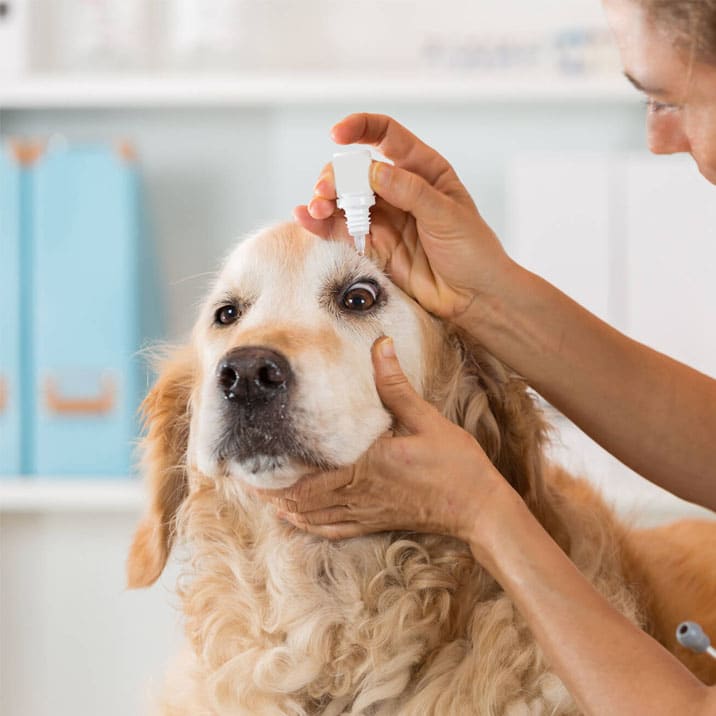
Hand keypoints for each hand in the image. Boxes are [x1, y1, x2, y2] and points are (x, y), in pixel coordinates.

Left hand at [254, 336, 510, 544]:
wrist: (478, 507)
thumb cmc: (455, 465)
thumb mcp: (426, 419)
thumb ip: (396, 385)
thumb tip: (380, 346)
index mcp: (364, 468)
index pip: (307, 477)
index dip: (274, 475)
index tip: (249, 465)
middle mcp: (358, 494)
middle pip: (300, 501)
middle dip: (268, 492)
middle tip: (242, 480)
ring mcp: (365, 514)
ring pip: (311, 518)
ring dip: (283, 508)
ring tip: (260, 497)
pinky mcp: (375, 523)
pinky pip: (333, 530)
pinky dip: (309, 526)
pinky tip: (297, 520)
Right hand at [295, 113, 513, 321]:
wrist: (475, 296)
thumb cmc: (473, 251)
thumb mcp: (447, 214)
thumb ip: (410, 191)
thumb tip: (372, 171)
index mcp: (423, 170)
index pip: (386, 136)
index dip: (361, 129)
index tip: (338, 134)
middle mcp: (399, 189)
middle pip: (356, 170)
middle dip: (336, 176)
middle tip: (327, 192)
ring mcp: (385, 218)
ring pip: (344, 200)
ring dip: (325, 201)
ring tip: (317, 209)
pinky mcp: (374, 245)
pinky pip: (342, 230)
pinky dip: (322, 225)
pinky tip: (306, 218)